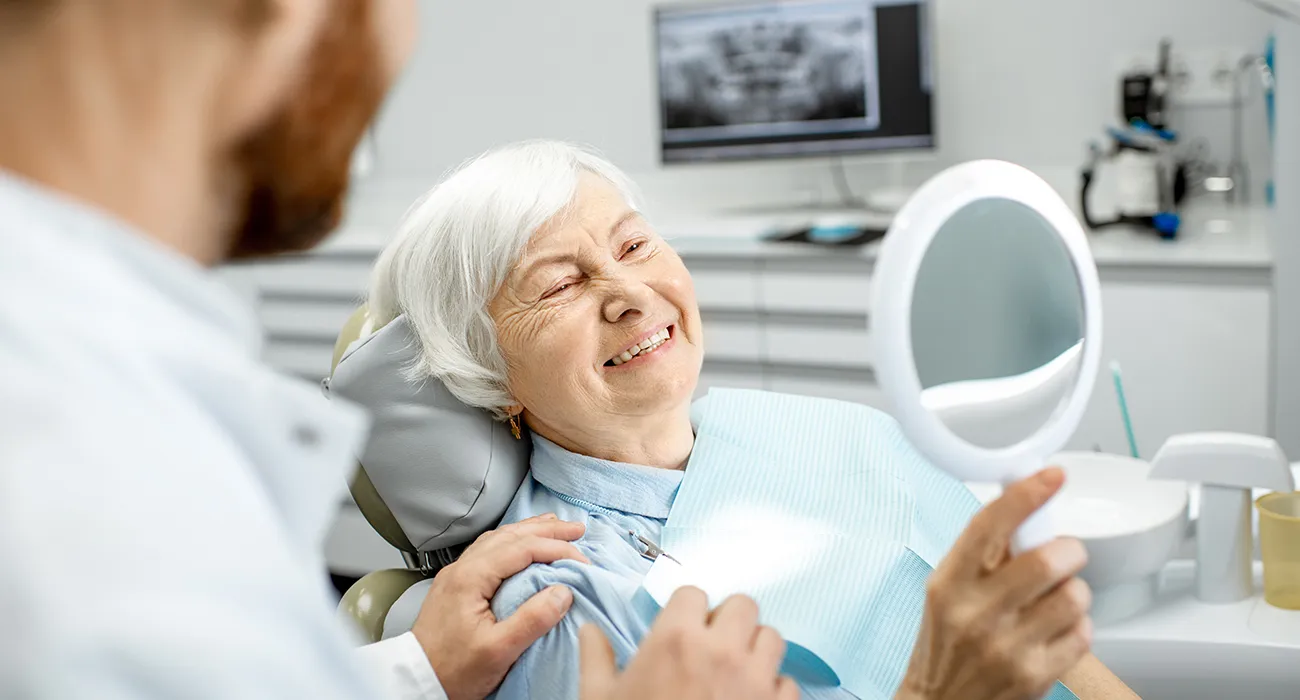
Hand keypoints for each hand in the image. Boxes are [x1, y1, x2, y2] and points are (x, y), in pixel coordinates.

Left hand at [411, 514, 588, 699]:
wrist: (417, 680)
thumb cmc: (453, 670)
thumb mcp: (498, 651)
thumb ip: (532, 619)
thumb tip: (562, 592)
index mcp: (470, 578)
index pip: (521, 548)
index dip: (555, 548)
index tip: (582, 559)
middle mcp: (461, 569)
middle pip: (510, 536)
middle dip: (547, 529)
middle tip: (577, 529)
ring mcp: (456, 575)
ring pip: (497, 539)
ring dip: (529, 531)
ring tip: (554, 527)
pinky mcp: (456, 585)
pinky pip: (488, 550)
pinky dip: (512, 542)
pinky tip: (521, 545)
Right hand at [579, 587, 798, 699]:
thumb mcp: (600, 698)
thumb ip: (596, 659)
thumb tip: (589, 631)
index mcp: (675, 640)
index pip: (693, 593)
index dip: (686, 610)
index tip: (681, 629)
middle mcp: (721, 650)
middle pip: (743, 605)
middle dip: (728, 620)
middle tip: (712, 644)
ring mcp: (755, 680)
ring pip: (772, 637)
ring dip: (755, 648)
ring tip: (736, 669)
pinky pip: (787, 683)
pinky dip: (773, 689)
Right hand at [899, 468, 1092, 699]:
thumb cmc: (946, 643)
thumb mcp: (947, 591)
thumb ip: (982, 553)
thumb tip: (1023, 503)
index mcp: (950, 583)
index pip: (989, 526)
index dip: (1025, 495)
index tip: (1051, 476)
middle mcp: (976, 614)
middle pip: (1047, 560)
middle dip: (1067, 550)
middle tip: (1063, 555)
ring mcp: (1007, 647)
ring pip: (1074, 595)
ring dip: (1074, 591)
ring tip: (1054, 600)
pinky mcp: (1036, 675)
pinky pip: (1083, 632)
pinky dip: (1077, 626)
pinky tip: (1054, 631)